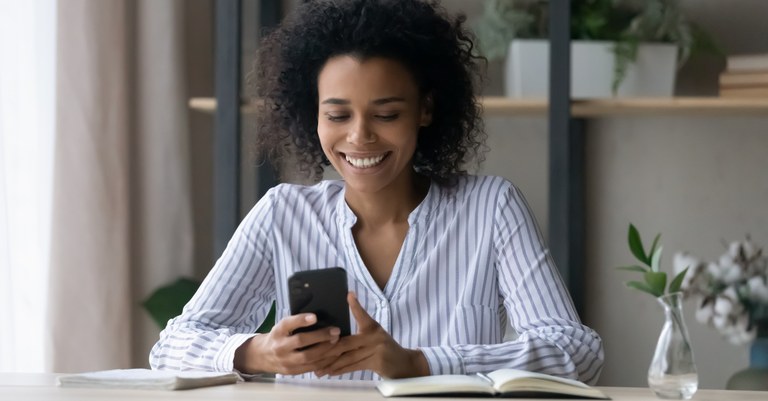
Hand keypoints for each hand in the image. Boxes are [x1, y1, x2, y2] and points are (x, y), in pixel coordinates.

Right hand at [234, 313, 341, 374]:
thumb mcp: (281, 327)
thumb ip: (295, 323)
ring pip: (308, 356)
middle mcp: (280, 346)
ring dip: (326, 349)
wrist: (262, 356)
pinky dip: (324, 361)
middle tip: (335, 331)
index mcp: (277, 332)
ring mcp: (286, 360)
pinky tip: (333, 354)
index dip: (301, 320)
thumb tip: (318, 318)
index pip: (287, 324)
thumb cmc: (278, 337)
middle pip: (301, 341)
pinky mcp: (292, 371)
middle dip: (321, 336)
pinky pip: (311, 367)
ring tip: (337, 342)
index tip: (314, 317)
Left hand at [314, 292, 429, 378]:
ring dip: (330, 363)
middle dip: (327, 350)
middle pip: (346, 343)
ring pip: (347, 357)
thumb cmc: (383, 346)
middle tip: (312, 352)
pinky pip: (353, 367)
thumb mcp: (374, 333)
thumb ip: (360, 327)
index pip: (362, 314)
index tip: (349, 295)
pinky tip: (329, 371)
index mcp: (372, 327)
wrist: (402, 362)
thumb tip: (337, 327)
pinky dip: (340, 370)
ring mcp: (375, 350)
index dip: (355, 305)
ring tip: (316, 367)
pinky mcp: (376, 362)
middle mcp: (374, 336)